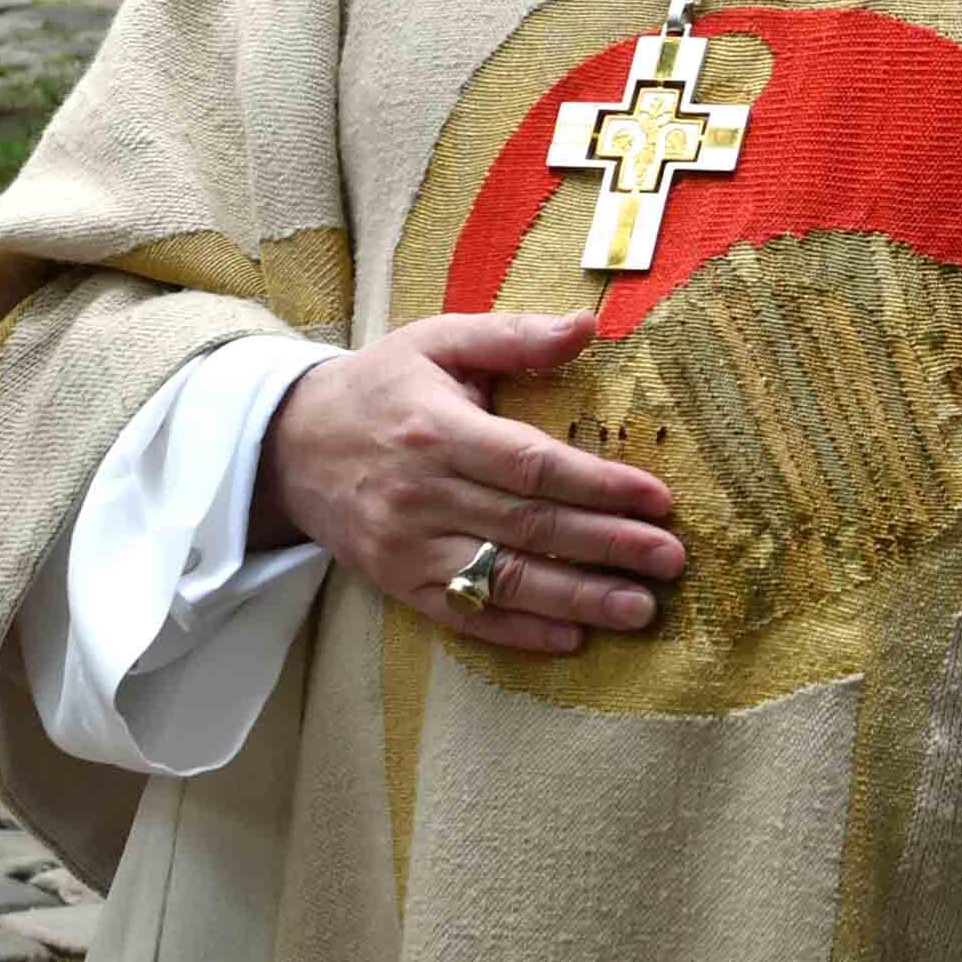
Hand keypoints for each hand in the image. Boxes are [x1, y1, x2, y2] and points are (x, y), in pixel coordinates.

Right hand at [252, 311, 689, 655]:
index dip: (599, 486)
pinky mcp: (399, 585)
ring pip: (503, 579)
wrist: (288, 446)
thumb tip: (587, 326)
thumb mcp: (438, 342)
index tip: (659, 500)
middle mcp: (423, 494)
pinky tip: (572, 636)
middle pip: (529, 528)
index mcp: (439, 430)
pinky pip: (466, 617)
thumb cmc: (382, 387)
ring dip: (578, 598)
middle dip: (608, 546)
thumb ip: (513, 338)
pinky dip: (520, 631)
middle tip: (672, 560)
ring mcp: (409, 548)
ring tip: (640, 608)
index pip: (532, 466)